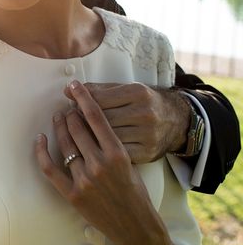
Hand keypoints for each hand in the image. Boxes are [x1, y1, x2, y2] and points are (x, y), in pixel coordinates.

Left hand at [35, 81, 190, 244]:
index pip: (96, 117)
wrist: (136, 226)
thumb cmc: (135, 192)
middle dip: (70, 113)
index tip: (75, 87)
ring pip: (64, 144)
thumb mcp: (130, 162)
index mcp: (118, 154)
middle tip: (67, 107)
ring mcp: (84, 180)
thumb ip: (111, 143)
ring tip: (58, 117)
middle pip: (77, 127)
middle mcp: (100, 164)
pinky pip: (50, 169)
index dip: (83, 98)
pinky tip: (40, 139)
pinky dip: (42, 152)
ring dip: (59, 127)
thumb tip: (90, 119)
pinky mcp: (72, 194)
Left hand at [64, 82, 191, 163]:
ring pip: (107, 138)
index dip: (81, 102)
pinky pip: (116, 154)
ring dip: (88, 136)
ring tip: (76, 132)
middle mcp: (145, 113)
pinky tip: (92, 148)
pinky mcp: (147, 154)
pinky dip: (102, 151)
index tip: (71, 102)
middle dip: (82, 119)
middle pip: (101, 119)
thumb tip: (68, 90)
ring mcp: (147, 135)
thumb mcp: (125, 90)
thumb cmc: (142, 104)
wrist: (177, 122)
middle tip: (69, 119)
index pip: (99, 99)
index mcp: (137, 93)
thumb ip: (98, 90)